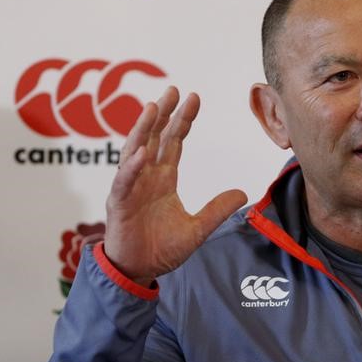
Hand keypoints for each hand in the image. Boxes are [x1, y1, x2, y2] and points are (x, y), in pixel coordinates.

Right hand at [104, 86, 247, 285]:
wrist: (139, 271)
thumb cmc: (161, 249)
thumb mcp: (198, 228)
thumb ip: (217, 209)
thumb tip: (243, 193)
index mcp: (163, 179)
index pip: (174, 142)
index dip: (183, 120)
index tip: (194, 97)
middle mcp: (146, 177)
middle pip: (154, 138)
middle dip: (163, 113)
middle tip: (173, 89)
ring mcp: (131, 188)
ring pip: (135, 151)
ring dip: (143, 129)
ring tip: (153, 108)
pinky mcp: (119, 205)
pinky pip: (124, 182)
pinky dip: (131, 167)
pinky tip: (142, 152)